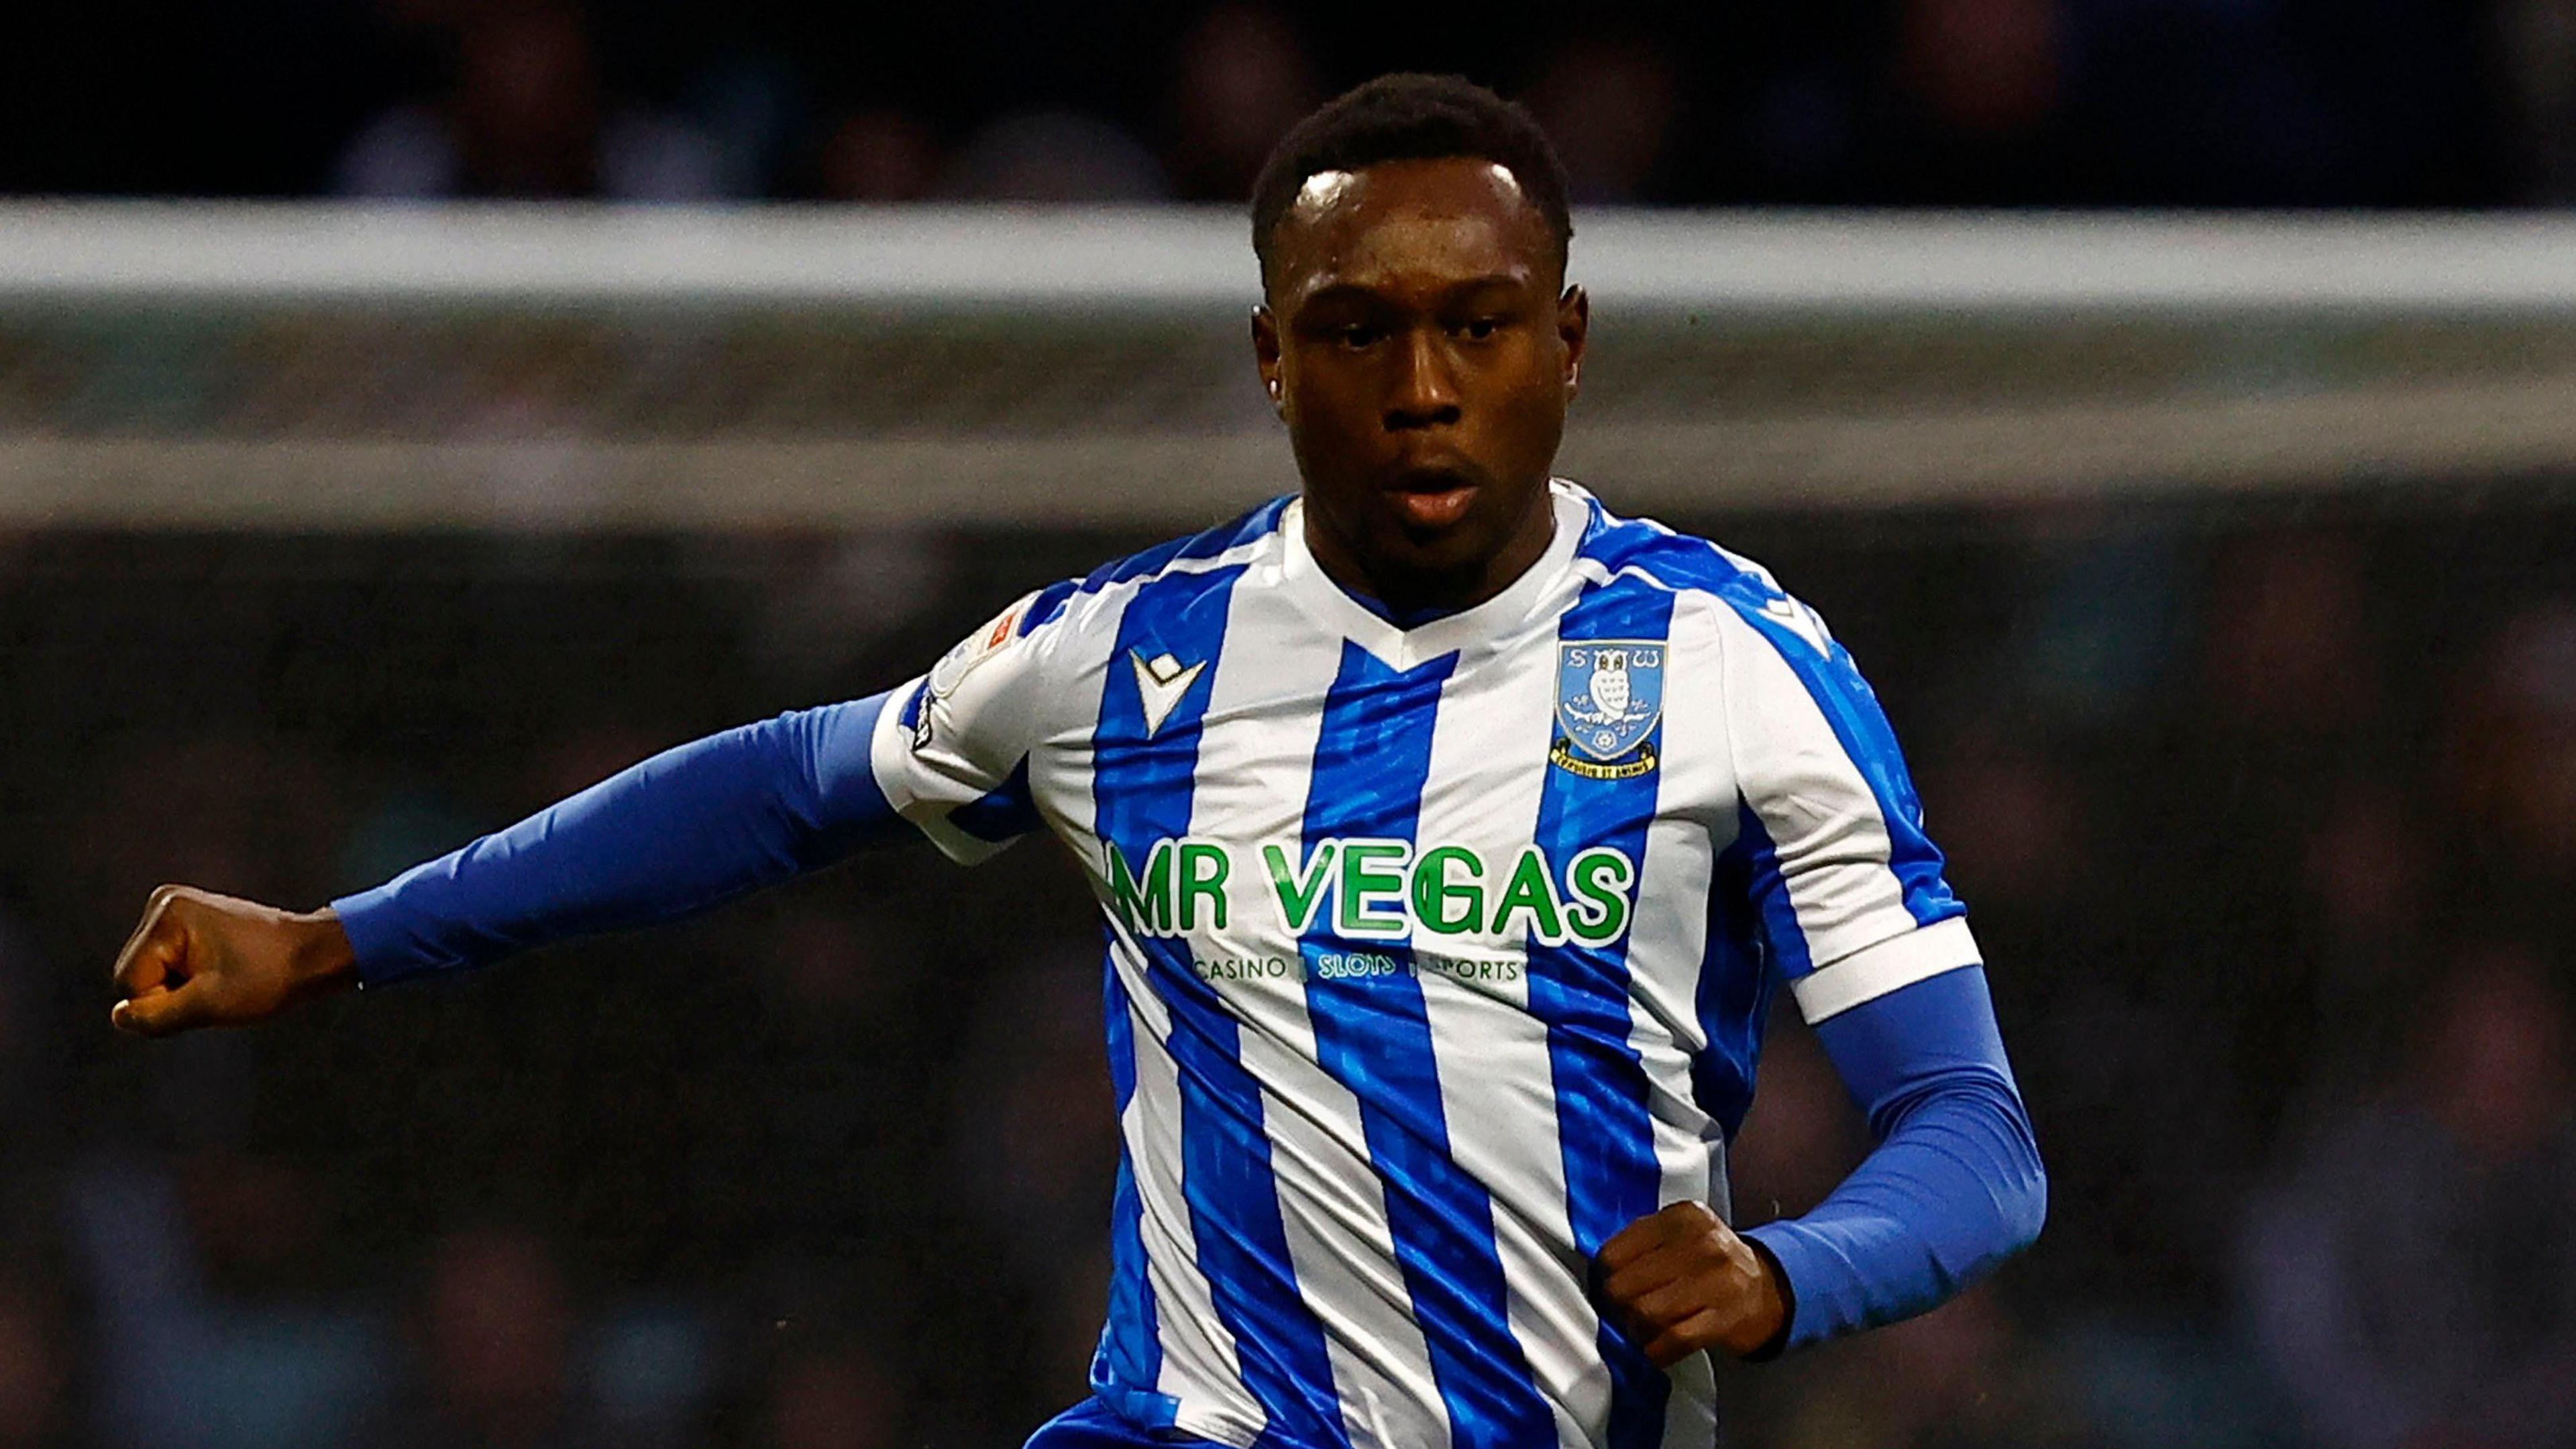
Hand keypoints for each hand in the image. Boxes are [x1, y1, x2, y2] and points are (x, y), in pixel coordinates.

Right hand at [108, 885, 358, 1036]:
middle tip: (218, 986)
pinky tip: (221, 971)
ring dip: (181, 988)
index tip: (209, 990)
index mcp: (167, 914)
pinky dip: (189, 979)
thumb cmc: (270, 977)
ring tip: (223, 977)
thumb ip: (156, 1016)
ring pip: (150, 974)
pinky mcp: (185, 923)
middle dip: (171, 993)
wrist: (312, 955)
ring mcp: (174, 910)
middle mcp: (164, 903)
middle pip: (136, 976)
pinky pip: (167, 966)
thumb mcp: (209, 1005)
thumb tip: (118, 1017)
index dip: (164, 1002)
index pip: (130, 982)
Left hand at [1594, 1201, 1787, 1366]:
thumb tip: (1597, 1273)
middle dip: (1617, 1307)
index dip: (1605, 1276)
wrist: (1768, 1288)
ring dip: (1635, 1330)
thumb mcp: (1680, 1235)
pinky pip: (1673, 1340)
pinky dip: (1656, 1351)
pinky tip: (1655, 1350)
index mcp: (1682, 1217)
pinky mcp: (1726, 1318)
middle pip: (1625, 1286)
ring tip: (1640, 1329)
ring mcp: (1717, 1280)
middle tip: (1622, 1312)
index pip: (1614, 1252)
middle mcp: (1702, 1243)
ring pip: (1645, 1314)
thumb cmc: (1710, 1262)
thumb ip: (1642, 1242)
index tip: (1609, 1286)